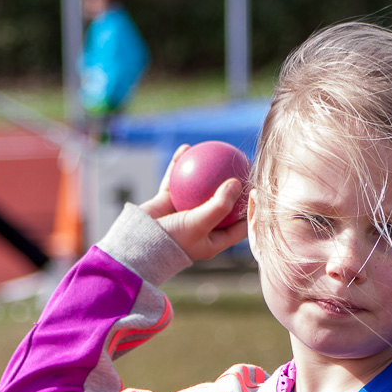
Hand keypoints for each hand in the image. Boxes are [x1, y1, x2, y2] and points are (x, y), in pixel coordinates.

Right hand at [141, 145, 248, 260]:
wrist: (135, 243)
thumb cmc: (172, 239)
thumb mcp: (200, 223)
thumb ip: (220, 205)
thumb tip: (237, 182)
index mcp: (212, 240)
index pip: (238, 225)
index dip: (249, 210)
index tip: (256, 190)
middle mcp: (200, 226)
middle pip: (221, 204)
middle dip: (231, 187)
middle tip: (240, 167)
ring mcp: (183, 213)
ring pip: (198, 188)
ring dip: (206, 171)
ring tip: (216, 153)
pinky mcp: (166, 202)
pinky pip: (175, 179)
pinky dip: (180, 165)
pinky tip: (186, 148)